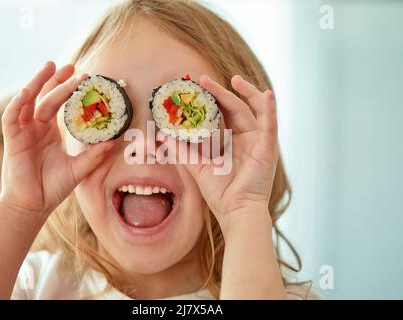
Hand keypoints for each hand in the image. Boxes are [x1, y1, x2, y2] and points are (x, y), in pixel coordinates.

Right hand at [0, 61, 113, 218]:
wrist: (35, 205)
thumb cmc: (53, 187)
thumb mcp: (79, 168)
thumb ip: (95, 156)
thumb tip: (114, 141)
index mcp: (49, 131)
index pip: (57, 104)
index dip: (68, 89)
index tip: (83, 76)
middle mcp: (36, 127)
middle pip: (44, 97)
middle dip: (56, 80)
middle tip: (71, 65)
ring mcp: (23, 132)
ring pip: (28, 101)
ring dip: (37, 83)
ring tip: (50, 66)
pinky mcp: (12, 140)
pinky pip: (12, 117)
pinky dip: (18, 103)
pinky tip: (28, 91)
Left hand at [169, 75, 277, 230]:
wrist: (235, 211)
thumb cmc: (219, 193)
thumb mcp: (196, 167)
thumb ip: (181, 150)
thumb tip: (161, 136)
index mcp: (231, 143)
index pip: (221, 115)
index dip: (210, 100)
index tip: (195, 87)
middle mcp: (246, 139)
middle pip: (235, 108)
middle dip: (220, 92)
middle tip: (203, 79)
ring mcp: (258, 141)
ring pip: (253, 110)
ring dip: (246, 92)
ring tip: (234, 79)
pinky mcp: (267, 147)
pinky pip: (270, 123)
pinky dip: (269, 108)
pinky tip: (266, 94)